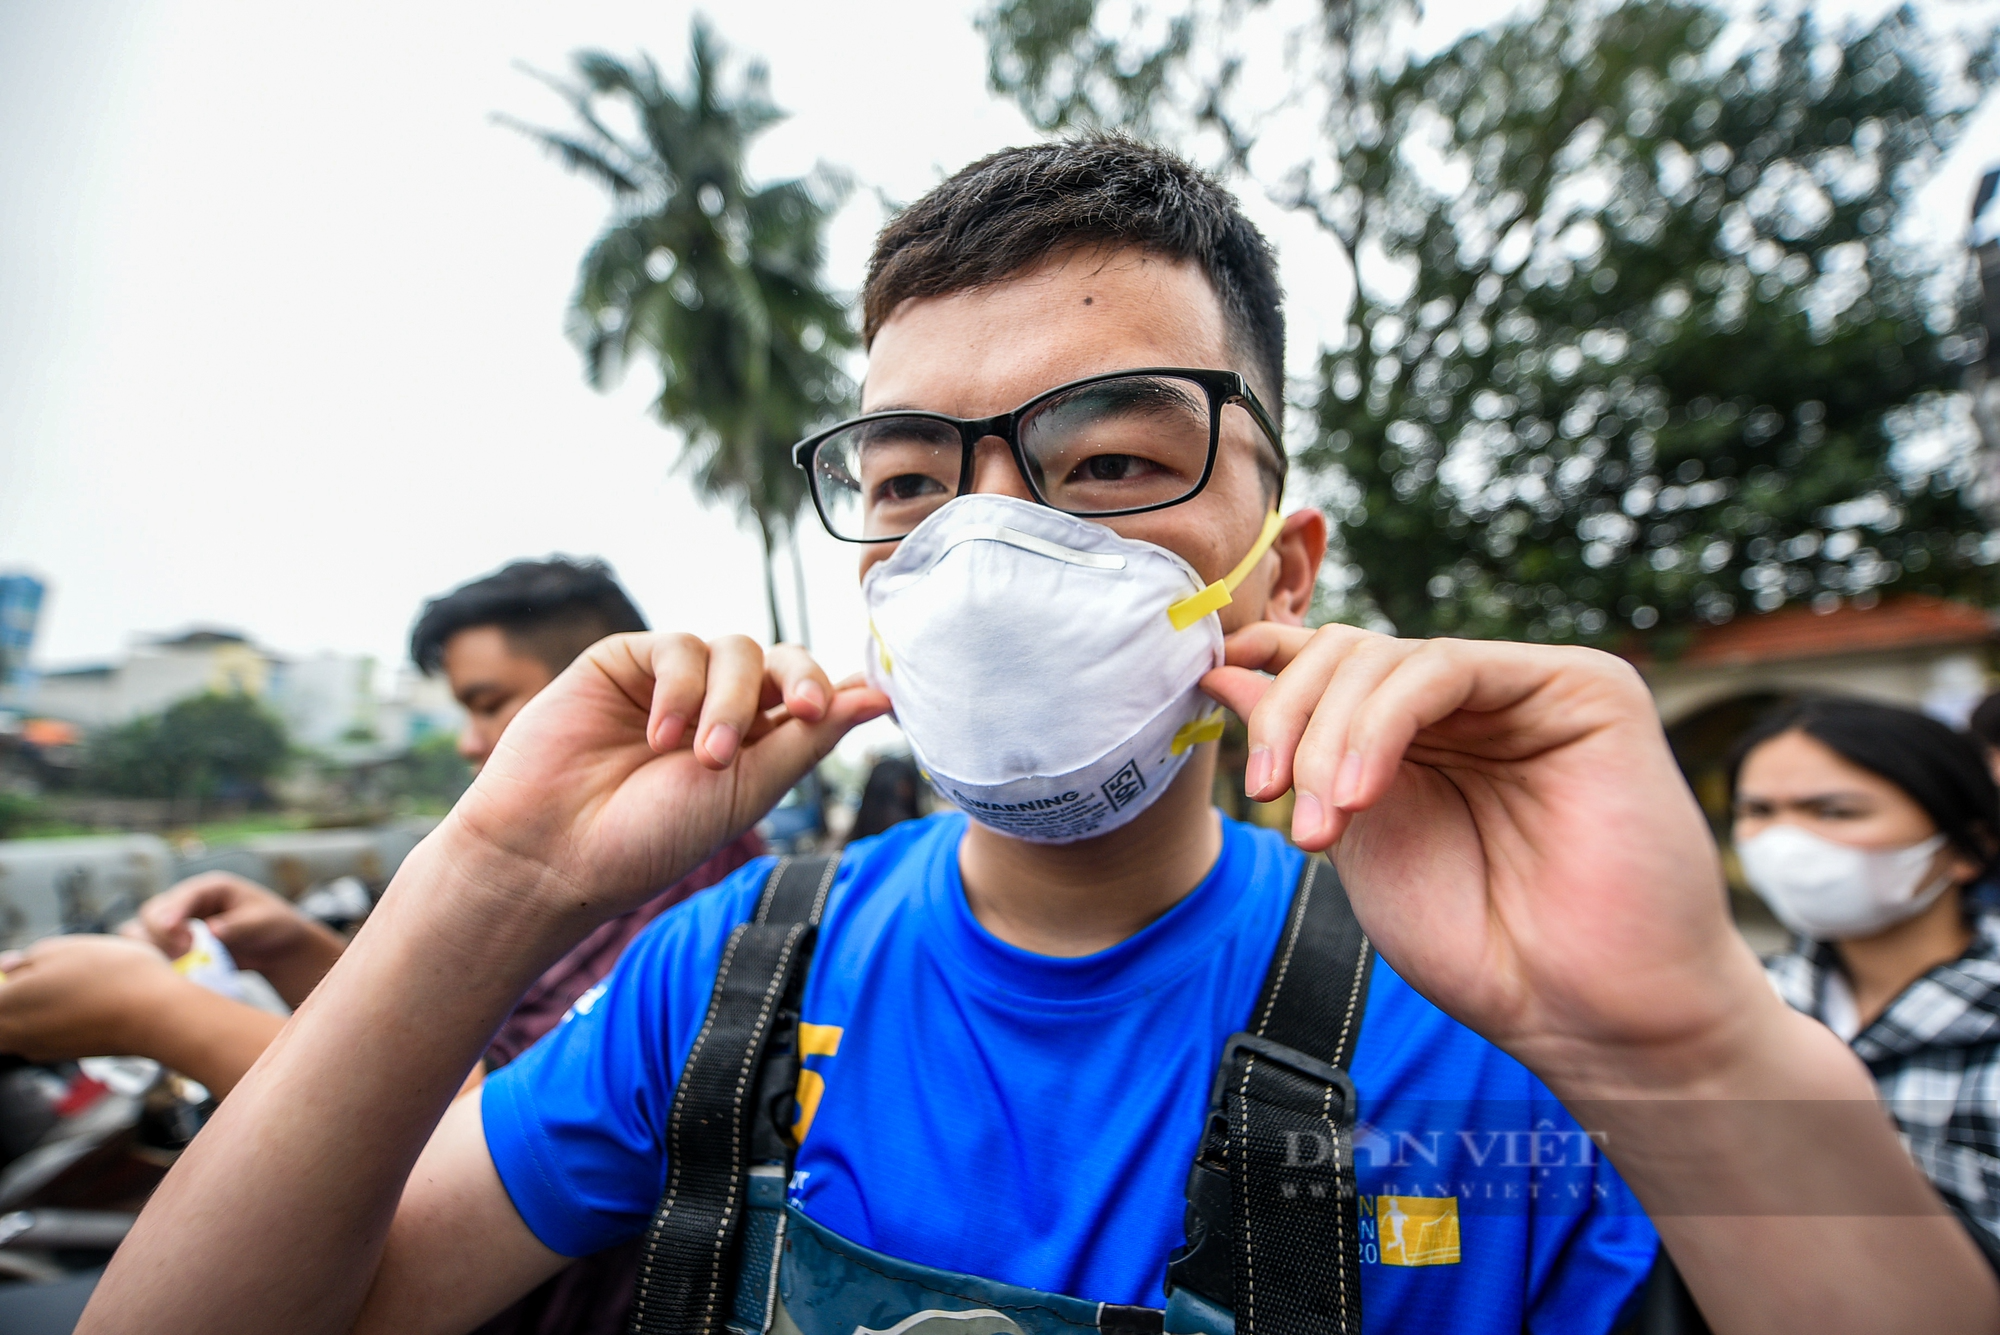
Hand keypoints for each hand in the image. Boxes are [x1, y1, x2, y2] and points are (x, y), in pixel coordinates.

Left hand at [0, 935, 186, 1061]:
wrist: (160, 1017)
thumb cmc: (114, 977)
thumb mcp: (64, 948)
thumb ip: (26, 959)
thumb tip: (9, 968)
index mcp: (5, 1005)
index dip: (4, 979)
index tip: (16, 968)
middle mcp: (14, 1035)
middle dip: (10, 997)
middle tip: (27, 974)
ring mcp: (39, 1049)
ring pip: (13, 1028)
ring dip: (25, 1007)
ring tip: (56, 982)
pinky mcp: (64, 1054)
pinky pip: (39, 1034)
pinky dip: (48, 1018)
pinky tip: (77, 999)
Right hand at [135, 872, 344, 1007]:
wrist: (275, 947)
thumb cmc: (273, 926)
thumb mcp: (262, 922)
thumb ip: (237, 926)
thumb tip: (210, 932)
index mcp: (209, 889)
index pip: (180, 897)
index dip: (174, 916)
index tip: (179, 938)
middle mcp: (186, 902)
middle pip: (151, 913)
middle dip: (161, 934)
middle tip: (185, 954)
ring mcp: (175, 923)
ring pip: (140, 931)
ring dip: (151, 949)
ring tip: (177, 963)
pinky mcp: (171, 944)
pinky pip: (148, 950)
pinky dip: (151, 960)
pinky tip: (170, 973)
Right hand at [441, 633, 888, 932]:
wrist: (553, 853)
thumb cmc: (650, 839)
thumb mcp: (746, 792)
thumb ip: (808, 740)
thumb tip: (880, 698)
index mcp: (755, 745)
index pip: (810, 695)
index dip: (838, 689)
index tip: (875, 697)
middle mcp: (717, 707)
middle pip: (781, 662)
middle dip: (799, 682)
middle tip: (805, 714)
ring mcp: (672, 683)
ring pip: (734, 650)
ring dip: (727, 700)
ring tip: (700, 756)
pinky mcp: (625, 661)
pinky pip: (677, 647)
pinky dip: (680, 688)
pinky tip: (659, 735)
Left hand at [1202, 624, 1760, 1089]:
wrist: (1585, 1013)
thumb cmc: (1479, 942)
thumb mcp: (1356, 834)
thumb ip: (1300, 751)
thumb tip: (1223, 668)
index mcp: (1421, 732)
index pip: (1333, 662)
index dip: (1266, 665)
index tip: (1202, 688)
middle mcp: (1472, 700)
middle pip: (1346, 652)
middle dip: (1287, 719)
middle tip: (1272, 800)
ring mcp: (1524, 688)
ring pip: (1386, 656)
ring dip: (1328, 736)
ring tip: (1322, 827)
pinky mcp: (1580, 686)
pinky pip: (1447, 666)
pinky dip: (1381, 722)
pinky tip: (1361, 793)